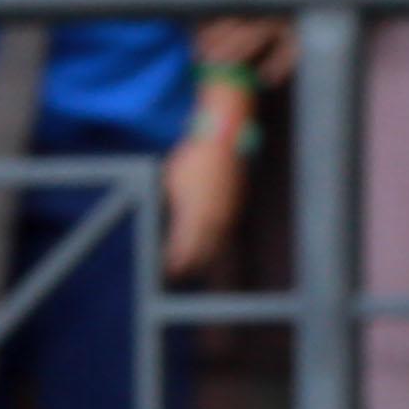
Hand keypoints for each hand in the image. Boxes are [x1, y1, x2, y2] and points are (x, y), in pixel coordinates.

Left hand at [163, 126, 248, 280]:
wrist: (225, 137)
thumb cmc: (194, 157)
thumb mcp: (172, 181)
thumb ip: (173, 204)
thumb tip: (171, 219)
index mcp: (193, 210)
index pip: (184, 244)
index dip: (177, 260)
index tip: (170, 269)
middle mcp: (212, 213)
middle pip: (203, 247)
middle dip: (192, 261)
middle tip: (182, 272)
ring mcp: (228, 207)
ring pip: (218, 239)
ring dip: (208, 253)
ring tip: (199, 262)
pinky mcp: (238, 200)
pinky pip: (228, 226)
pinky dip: (220, 237)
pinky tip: (214, 240)